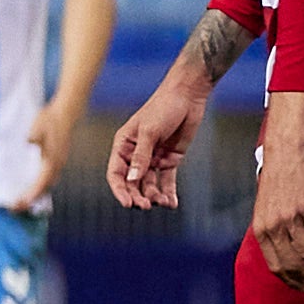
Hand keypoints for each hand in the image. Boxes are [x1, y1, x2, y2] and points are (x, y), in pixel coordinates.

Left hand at [5, 103, 79, 214]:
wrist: (64, 113)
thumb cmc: (50, 120)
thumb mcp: (39, 126)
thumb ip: (35, 135)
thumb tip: (30, 141)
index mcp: (52, 160)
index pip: (41, 183)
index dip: (31, 195)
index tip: (21, 204)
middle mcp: (56, 165)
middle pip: (44, 188)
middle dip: (31, 200)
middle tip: (15, 208)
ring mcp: (58, 163)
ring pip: (47, 185)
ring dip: (35, 195)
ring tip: (21, 203)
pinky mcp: (56, 160)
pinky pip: (47, 178)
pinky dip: (39, 186)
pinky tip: (31, 187)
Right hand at [106, 77, 202, 210]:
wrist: (187, 97)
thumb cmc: (163, 108)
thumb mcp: (149, 132)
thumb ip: (141, 157)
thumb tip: (132, 179)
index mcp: (123, 146)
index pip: (116, 173)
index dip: (119, 189)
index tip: (127, 203)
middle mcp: (135, 155)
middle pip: (132, 183)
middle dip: (138, 196)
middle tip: (146, 206)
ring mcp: (153, 159)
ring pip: (150, 185)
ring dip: (154, 196)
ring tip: (164, 202)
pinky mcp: (169, 161)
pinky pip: (166, 181)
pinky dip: (169, 193)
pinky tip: (172, 203)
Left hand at [249, 132, 303, 288]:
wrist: (285, 155)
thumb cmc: (277, 183)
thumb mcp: (266, 210)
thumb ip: (273, 232)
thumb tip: (286, 258)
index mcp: (261, 230)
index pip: (275, 266)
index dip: (292, 281)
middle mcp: (273, 226)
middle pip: (294, 264)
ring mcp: (290, 218)